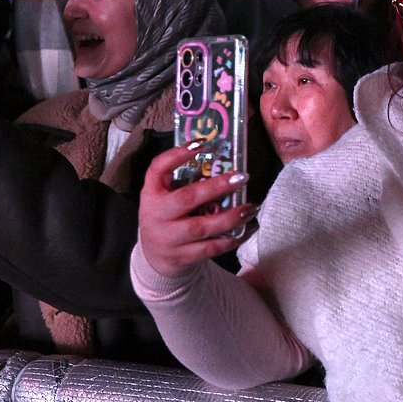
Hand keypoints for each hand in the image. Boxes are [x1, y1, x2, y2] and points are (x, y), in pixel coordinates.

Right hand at [138, 143, 256, 278]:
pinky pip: (211, 248)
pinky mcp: (183, 257)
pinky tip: (247, 228)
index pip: (157, 168)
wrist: (154, 258)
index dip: (177, 154)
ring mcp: (169, 238)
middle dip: (216, 188)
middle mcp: (156, 214)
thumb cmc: (167, 219)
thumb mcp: (166, 198)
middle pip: (187, 199)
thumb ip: (185, 182)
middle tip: (241, 178)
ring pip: (201, 227)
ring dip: (230, 217)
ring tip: (250, 207)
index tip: (201, 143)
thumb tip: (223, 162)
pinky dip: (232, 238)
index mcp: (151, 193)